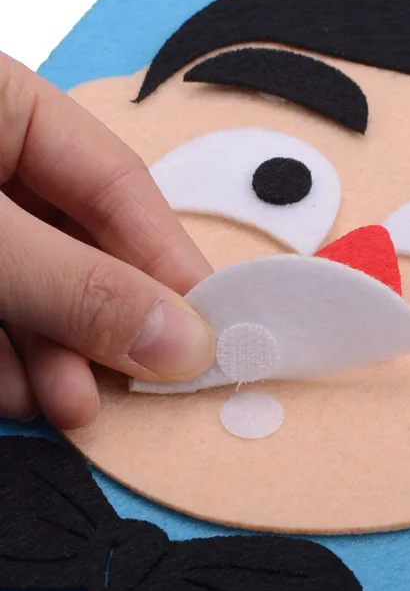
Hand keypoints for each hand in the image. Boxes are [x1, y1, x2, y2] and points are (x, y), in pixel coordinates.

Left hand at [0, 52, 214, 429]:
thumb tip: (185, 343)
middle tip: (143, 381)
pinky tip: (18, 395)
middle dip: (106, 321)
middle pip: (78, 242)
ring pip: (31, 285)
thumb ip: (75, 287)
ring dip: (55, 354)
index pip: (116, 182)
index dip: (166, 257)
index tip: (207, 324)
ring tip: (74, 408)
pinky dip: (1, 358)